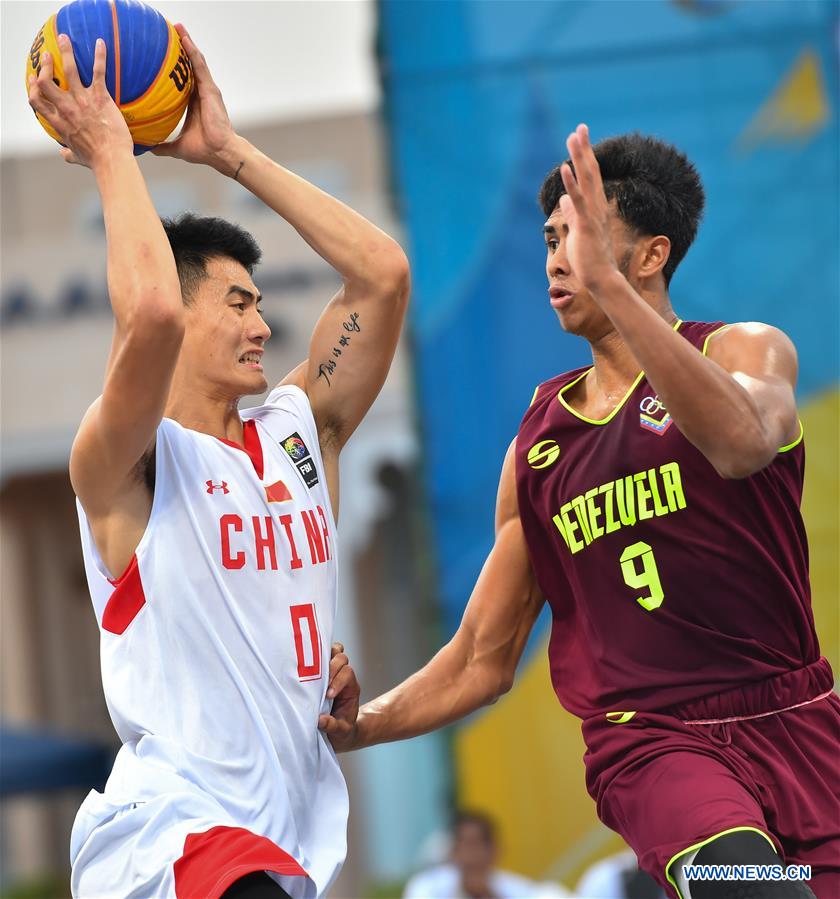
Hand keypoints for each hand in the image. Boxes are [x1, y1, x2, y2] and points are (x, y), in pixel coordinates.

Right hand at [27, 36, 131, 167]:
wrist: (112, 160)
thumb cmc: (96, 161)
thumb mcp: (77, 157)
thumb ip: (68, 153)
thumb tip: (64, 155)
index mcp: (58, 122)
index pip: (36, 100)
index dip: (33, 87)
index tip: (33, 78)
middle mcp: (66, 109)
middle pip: (46, 81)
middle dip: (44, 66)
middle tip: (47, 56)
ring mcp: (82, 101)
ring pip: (68, 70)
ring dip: (65, 51)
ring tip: (64, 39)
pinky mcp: (100, 98)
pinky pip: (98, 72)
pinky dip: (100, 56)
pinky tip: (101, 43)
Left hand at [152, 25, 236, 170]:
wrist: (220, 152)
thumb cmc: (205, 150)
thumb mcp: (178, 146)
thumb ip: (164, 145)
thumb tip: (148, 148)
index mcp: (194, 104)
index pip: (184, 82)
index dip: (176, 69)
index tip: (164, 59)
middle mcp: (202, 94)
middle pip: (190, 67)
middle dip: (182, 50)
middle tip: (170, 34)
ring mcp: (207, 90)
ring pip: (196, 62)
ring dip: (187, 44)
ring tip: (178, 28)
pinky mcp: (211, 89)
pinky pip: (200, 66)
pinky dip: (192, 51)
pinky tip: (185, 38)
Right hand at [318, 642, 360, 751]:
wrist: (340, 733)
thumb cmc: (342, 731)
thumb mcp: (342, 732)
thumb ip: (334, 726)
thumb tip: (320, 720)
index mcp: (351, 688)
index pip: (347, 673)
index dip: (338, 680)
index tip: (328, 695)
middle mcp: (343, 677)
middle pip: (341, 658)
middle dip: (330, 667)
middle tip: (318, 682)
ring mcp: (332, 672)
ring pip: (332, 651)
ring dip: (321, 656)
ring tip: (309, 669)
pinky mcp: (319, 672)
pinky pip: (319, 657)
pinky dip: (312, 657)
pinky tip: (301, 666)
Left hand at [559, 123, 620, 294]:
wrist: (600, 278)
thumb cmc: (589, 258)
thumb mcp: (578, 230)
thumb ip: (572, 212)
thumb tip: (564, 199)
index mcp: (594, 208)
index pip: (590, 177)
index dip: (584, 157)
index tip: (580, 137)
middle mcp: (596, 206)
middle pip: (591, 172)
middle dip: (584, 149)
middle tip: (580, 127)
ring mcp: (593, 215)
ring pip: (587, 180)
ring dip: (580, 158)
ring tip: (574, 137)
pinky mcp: (587, 225)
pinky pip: (579, 200)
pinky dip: (572, 183)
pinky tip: (566, 167)